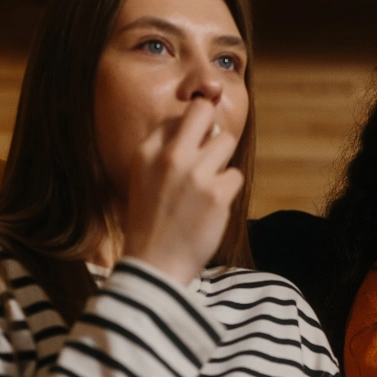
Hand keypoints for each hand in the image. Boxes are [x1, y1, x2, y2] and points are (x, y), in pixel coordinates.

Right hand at [121, 100, 243, 284]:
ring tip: (207, 185)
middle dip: (212, 127)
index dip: (192, 127)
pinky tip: (212, 207)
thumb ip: (162, 147)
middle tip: (210, 152)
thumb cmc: (150, 221)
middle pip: (205, 112)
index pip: (178, 115)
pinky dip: (228, 190)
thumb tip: (196, 122)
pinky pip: (235, 176)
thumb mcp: (141, 177)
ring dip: (222, 162)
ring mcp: (195, 174)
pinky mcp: (217, 195)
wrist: (154, 265)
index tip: (194, 142)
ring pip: (226, 142)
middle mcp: (170, 157)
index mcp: (147, 152)